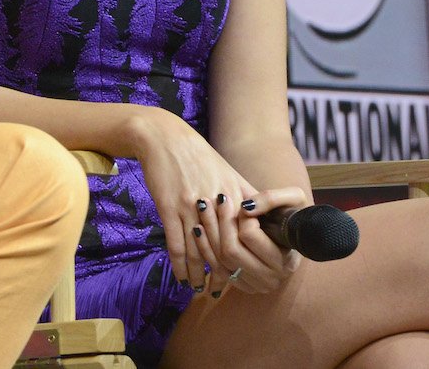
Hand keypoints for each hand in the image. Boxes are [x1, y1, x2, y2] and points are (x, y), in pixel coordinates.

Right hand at [128, 109, 262, 294]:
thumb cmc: (196, 154)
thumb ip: (246, 194)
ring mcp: (191, 206)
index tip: (243, 276)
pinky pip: (176, 243)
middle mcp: (216, 203)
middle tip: (219, 291)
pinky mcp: (169, 207)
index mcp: (234, 195)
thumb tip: (265, 216)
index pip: (244, 238)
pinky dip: (179, 265)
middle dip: (221, 273)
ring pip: (199, 251)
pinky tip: (181, 276)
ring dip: (199, 274)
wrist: (163, 137)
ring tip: (199, 289)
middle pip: (222, 249)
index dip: (244, 260)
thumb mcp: (227, 170)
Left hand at [199, 186, 303, 296]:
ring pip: (221, 260)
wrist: (298, 238)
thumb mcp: (294, 199)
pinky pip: (216, 269)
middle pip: (231, 251)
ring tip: (203, 207)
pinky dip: (204, 247)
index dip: (240, 217)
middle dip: (219, 222)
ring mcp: (254, 285)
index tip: (239, 202)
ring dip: (209, 231)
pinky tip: (198, 228)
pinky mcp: (240, 284)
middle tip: (215, 199)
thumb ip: (272, 199)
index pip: (250, 237)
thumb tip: (246, 206)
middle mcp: (271, 278)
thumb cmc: (293, 216)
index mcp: (286, 260)